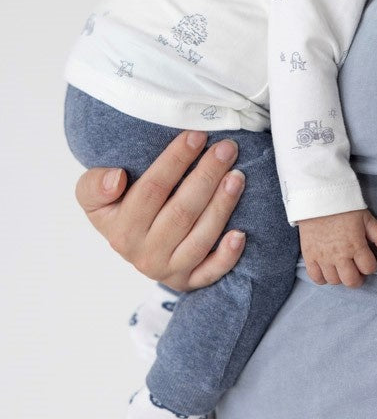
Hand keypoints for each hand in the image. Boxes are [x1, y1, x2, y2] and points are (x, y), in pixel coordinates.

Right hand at [74, 130, 246, 290]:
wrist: (131, 245)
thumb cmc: (118, 210)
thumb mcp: (94, 197)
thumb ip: (94, 185)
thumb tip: (116, 178)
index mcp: (121, 230)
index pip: (152, 190)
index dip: (175, 161)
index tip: (196, 136)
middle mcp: (144, 254)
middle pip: (181, 211)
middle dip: (207, 176)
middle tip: (226, 149)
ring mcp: (169, 270)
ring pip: (200, 238)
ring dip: (221, 206)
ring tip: (237, 176)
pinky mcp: (189, 282)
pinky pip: (211, 273)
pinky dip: (227, 256)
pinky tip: (240, 234)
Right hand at [298, 208, 376, 287]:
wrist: (319, 197)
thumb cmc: (345, 207)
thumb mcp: (367, 219)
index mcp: (356, 245)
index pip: (369, 268)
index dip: (370, 265)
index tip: (367, 259)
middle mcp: (339, 255)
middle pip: (351, 281)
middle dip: (357, 278)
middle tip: (356, 270)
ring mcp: (323, 257)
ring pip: (334, 281)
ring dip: (341, 277)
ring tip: (341, 267)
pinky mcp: (309, 255)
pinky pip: (316, 278)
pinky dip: (322, 278)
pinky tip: (327, 270)